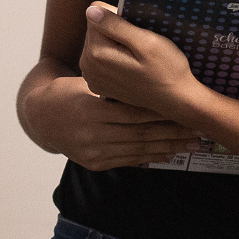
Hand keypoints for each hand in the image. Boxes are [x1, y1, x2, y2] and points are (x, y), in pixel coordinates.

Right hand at [22, 73, 202, 171]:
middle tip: (197, 131)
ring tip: (190, 145)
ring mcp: (93, 151)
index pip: (134, 113)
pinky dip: (149, 157)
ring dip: (167, 148)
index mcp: (90, 109)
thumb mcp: (86, 82)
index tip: (184, 111)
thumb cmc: (67, 92)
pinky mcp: (94, 163)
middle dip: (172, 134)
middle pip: (140, 134)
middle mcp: (92, 134)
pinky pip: (127, 161)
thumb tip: (145, 75)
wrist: (41, 117)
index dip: (161, 113)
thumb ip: (113, 83)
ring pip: (137, 150)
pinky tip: (167, 154)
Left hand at [79, 2, 199, 115]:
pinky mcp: (97, 83)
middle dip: (116, 32)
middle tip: (139, 46)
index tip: (136, 32)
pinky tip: (129, 67)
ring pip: (98, 42)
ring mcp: (91, 77)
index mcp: (96, 53)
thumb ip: (116, 25)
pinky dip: (114, 57)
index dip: (119, 18)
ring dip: (115, 44)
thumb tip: (90, 10)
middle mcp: (87, 66)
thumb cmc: (167, 70)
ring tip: (136, 57)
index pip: (96, 15)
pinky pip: (100, 58)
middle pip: (95, 30)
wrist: (175, 99)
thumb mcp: (146, 42)